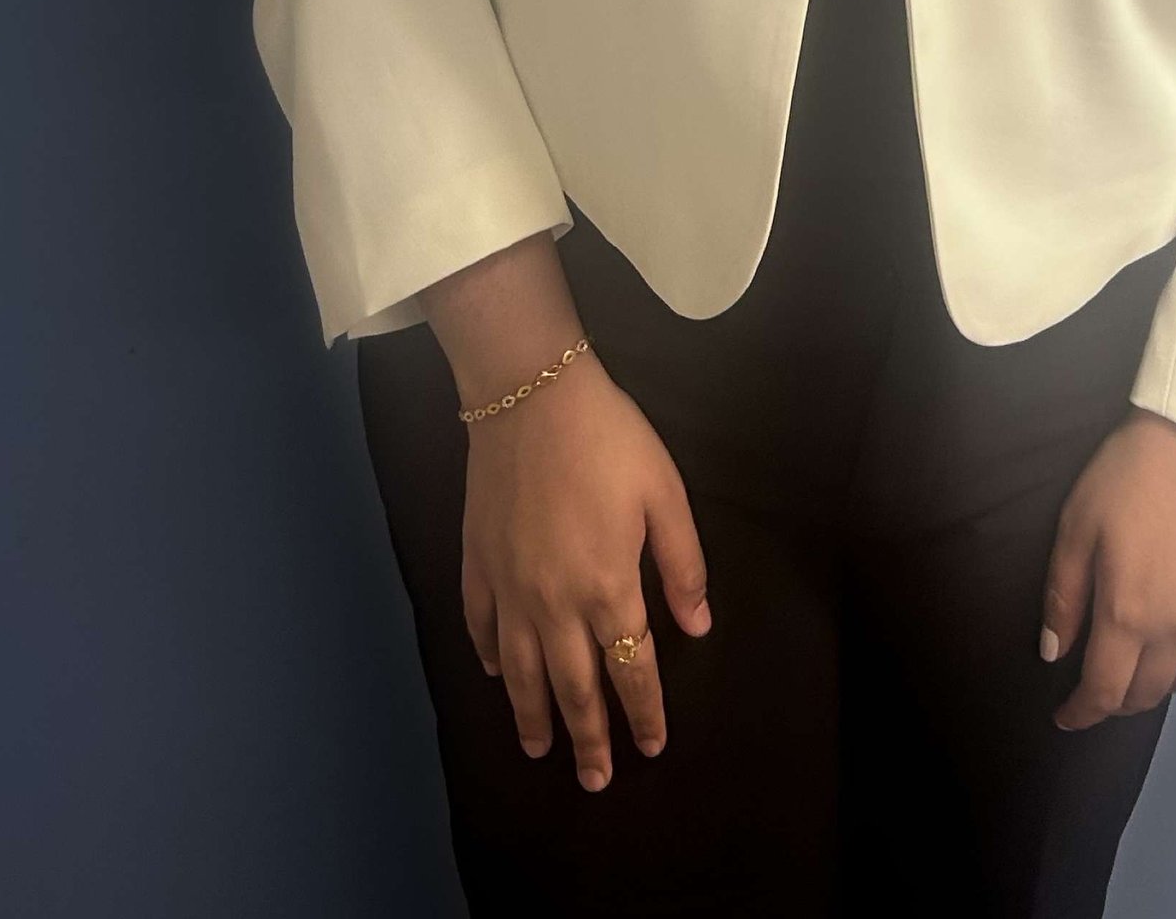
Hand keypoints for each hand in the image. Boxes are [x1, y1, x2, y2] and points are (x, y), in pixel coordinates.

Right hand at [458, 356, 712, 791]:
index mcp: (608, 588)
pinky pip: (482, 628)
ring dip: (534, 717)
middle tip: (596, 781)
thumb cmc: (608, 438)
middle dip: (588, 739)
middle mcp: (555, 604)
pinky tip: (499, 676)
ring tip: (540, 750)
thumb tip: (697, 628)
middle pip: (573, 688)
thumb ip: (682, 564)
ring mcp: (509, 588)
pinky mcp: (478, 565)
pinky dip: (491, 659)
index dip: (643, 713)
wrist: (529, 393)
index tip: (651, 748)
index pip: (630, 669)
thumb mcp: (665, 492)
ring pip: (522, 673)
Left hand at [1038, 409, 1175, 729]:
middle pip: (1148, 694)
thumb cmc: (1129, 475)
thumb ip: (1064, 596)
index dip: (1082, 713)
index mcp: (1129, 616)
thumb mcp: (1077, 526)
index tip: (1066, 717)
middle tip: (1097, 687)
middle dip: (1117, 701)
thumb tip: (1055, 654)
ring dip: (1159, 683)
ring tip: (1138, 667)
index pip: (1104, 691)